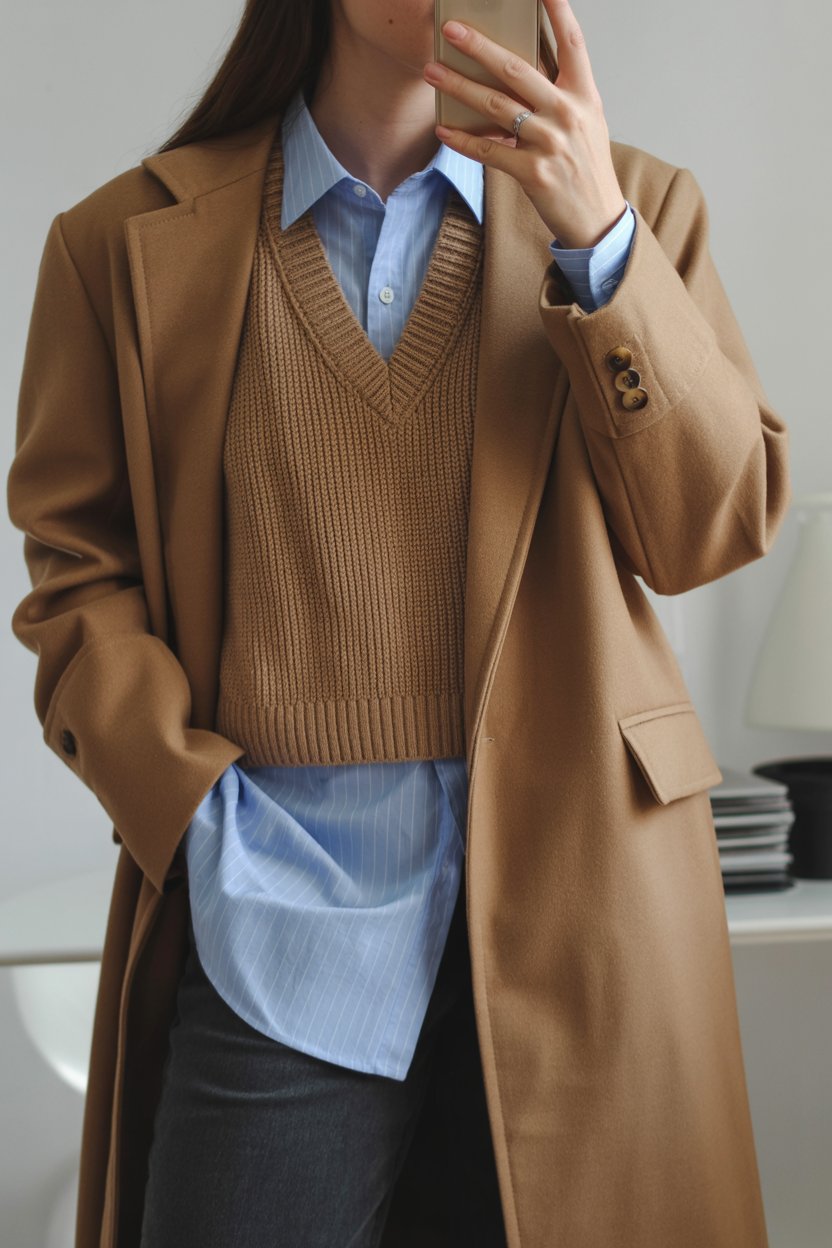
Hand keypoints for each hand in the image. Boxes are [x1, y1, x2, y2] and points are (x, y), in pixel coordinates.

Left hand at [423, 0, 626, 248]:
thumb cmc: (587, 166)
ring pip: (496, 106)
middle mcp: (567, 113)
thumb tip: (524, 67)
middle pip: (516, 69)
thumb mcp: (588, 121)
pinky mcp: (533, 173)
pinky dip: (463, 142)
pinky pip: (490, 152)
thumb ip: (562, 92)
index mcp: (584, 95)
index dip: (557, 9)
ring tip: (433, 71)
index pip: (572, 41)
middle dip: (479, 46)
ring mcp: (550, 143)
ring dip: (459, 87)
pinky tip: (443, 131)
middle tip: (451, 30)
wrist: (597, 218)